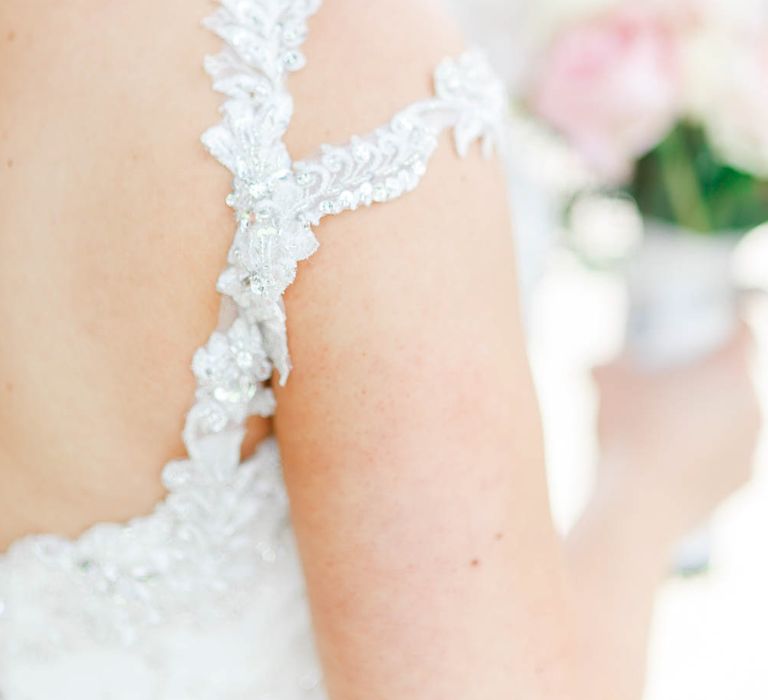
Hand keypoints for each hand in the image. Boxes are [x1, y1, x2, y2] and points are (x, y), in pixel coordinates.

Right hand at [592, 322, 760, 544]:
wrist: (639, 505)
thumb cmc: (628, 434)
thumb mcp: (606, 384)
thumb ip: (604, 365)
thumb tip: (594, 364)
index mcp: (727, 371)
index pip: (743, 332)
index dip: (728, 322)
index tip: (710, 323)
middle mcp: (750, 405)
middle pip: (735, 376)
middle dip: (707, 374)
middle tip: (672, 376)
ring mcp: (749, 445)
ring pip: (733, 416)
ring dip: (708, 413)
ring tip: (667, 420)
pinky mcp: (741, 478)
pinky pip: (728, 453)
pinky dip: (706, 450)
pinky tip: (672, 456)